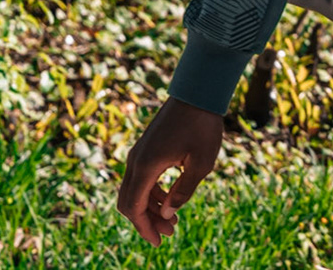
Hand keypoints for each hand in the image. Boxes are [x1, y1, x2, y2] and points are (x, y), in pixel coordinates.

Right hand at [117, 97, 223, 245]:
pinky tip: (170, 198)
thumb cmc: (203, 125)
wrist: (198, 92)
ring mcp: (139, 153)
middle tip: (168, 234)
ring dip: (151, 207)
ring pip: (135, 190)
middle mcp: (136, 160)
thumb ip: (184, 190)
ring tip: (172, 220)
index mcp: (146, 165)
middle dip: (146, 221)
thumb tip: (168, 214)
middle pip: (130, 201)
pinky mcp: (146, 148)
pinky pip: (142, 177)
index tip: (159, 242)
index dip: (144, 228)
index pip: (134, 207)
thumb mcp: (202, 162)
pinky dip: (152, 192)